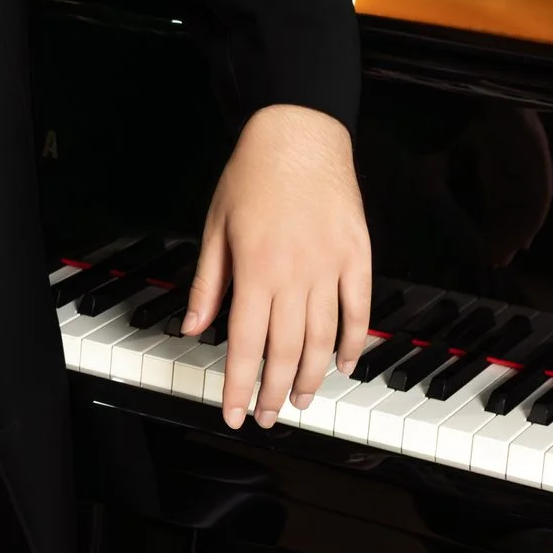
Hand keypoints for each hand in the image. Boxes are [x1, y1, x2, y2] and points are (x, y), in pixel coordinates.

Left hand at [181, 103, 371, 429]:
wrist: (298, 134)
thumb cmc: (252, 176)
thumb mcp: (215, 227)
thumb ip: (209, 283)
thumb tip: (194, 327)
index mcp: (254, 270)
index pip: (243, 344)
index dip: (237, 384)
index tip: (233, 412)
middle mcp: (294, 275)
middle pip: (286, 351)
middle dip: (274, 392)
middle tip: (268, 417)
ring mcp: (331, 268)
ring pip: (324, 339)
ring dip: (313, 377)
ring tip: (303, 403)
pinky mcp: (359, 256)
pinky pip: (358, 311)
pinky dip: (353, 343)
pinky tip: (345, 366)